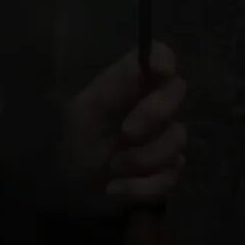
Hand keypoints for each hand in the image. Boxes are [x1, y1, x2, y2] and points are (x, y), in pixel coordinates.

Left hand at [62, 42, 186, 206]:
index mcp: (131, 86)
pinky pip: (170, 175)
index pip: (158, 56)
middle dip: (155, 112)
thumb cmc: (74, 141)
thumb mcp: (84, 111)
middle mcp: (154, 105)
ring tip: (112, 166)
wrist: (66, 186)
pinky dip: (141, 186)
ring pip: (178, 138)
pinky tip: (115, 188)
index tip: (161, 71)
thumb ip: (114, 86)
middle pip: (178, 90)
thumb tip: (147, 60)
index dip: (163, 59)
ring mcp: (165, 137)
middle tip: (127, 131)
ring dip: (142, 157)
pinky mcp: (167, 171)